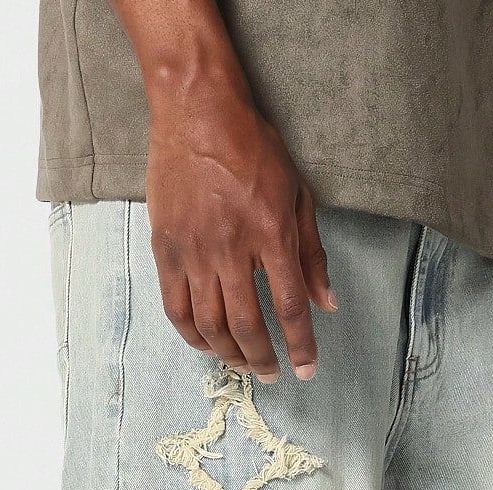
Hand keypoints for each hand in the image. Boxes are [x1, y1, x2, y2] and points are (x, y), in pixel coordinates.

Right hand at [145, 85, 335, 381]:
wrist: (197, 112)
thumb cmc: (252, 148)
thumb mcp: (297, 193)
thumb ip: (312, 253)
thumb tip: (327, 303)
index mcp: (271, 233)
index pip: (290, 306)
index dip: (300, 346)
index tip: (306, 370)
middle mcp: (232, 248)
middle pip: (247, 324)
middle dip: (262, 359)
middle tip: (271, 375)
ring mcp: (194, 250)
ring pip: (210, 323)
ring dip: (229, 353)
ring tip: (242, 363)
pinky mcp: (165, 248)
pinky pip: (176, 307)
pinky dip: (193, 335)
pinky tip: (207, 344)